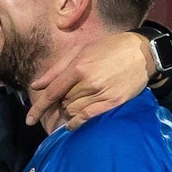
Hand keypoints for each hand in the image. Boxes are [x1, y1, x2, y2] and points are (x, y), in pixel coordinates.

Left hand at [26, 31, 150, 129]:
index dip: (38, 108)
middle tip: (63, 98)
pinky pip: (89, 117)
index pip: (52, 93)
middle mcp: (88, 83)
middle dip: (58, 103)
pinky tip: (72, 124)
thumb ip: (56, 70)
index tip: (29, 120)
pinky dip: (77, 122)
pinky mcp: (113, 102)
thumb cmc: (108, 48)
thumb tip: (36, 86)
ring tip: (71, 105)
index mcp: (77, 68)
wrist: (142, 52)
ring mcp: (101, 94)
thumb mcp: (79, 51)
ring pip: (74, 111)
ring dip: (67, 111)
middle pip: (63, 102)